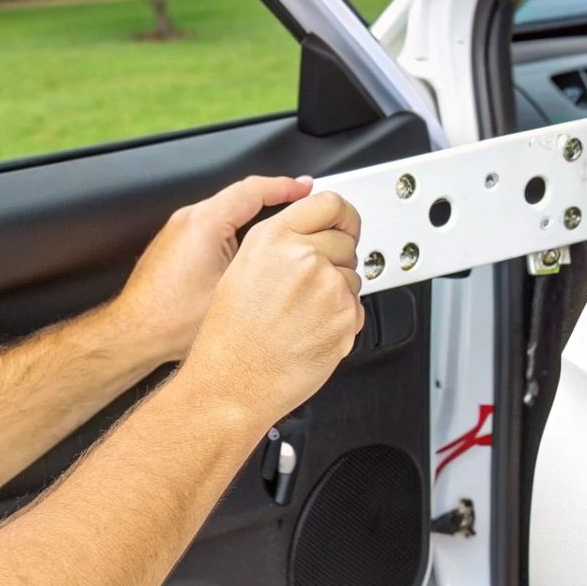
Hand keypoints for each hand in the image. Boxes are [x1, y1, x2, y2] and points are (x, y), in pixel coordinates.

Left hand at [111, 175, 314, 363]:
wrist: (133, 334)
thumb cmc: (170, 320)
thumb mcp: (232, 291)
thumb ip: (263, 265)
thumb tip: (292, 258)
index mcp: (206, 222)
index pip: (254, 189)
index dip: (286, 187)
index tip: (305, 187)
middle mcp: (188, 219)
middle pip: (240, 195)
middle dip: (273, 198)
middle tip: (299, 202)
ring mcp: (178, 230)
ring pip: (225, 211)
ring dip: (253, 215)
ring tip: (280, 227)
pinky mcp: (173, 245)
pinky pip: (210, 226)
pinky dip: (234, 229)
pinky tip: (249, 249)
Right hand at [180, 191, 363, 427]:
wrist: (233, 382)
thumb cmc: (230, 337)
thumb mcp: (241, 270)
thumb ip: (281, 242)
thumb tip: (313, 234)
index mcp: (274, 239)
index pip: (330, 203)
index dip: (343, 215)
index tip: (346, 222)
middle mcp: (303, 257)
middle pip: (346, 241)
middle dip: (336, 259)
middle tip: (310, 287)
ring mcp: (328, 287)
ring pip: (353, 277)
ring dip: (337, 292)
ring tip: (303, 315)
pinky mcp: (345, 317)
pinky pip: (356, 309)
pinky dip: (341, 320)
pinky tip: (311, 331)